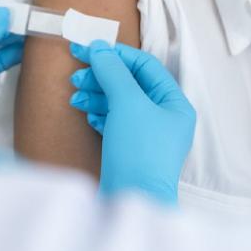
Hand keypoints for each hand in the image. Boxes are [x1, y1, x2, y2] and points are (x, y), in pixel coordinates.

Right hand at [67, 41, 195, 205]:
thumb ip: (113, 72)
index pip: (145, 66)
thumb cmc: (139, 152)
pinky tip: (86, 113)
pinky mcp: (131, 152)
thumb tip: (100, 48)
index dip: (116, 54)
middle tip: (76, 74)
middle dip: (102, 76)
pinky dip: (99, 113)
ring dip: (96, 94)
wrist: (132, 203)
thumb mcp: (127, 103)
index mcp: (175, 104)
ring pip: (120, 103)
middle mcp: (166, 119)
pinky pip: (115, 122)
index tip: (87, 48)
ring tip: (75, 95)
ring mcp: (148, 137)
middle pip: (131, 84)